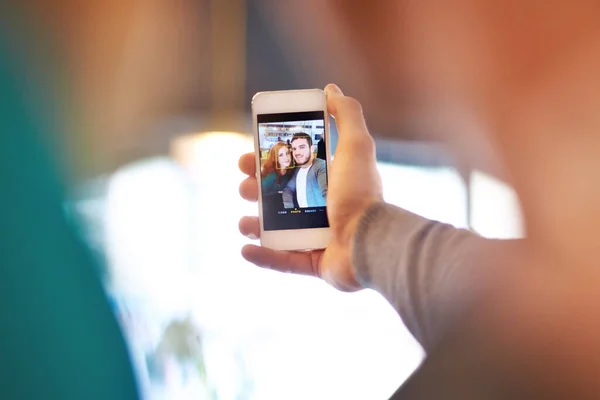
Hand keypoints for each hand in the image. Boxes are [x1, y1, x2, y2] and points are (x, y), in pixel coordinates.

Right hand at [238, 84, 382, 290]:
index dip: (266, 161)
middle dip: (256, 190)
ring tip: (244, 222)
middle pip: (279, 197)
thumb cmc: (361, 194)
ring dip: (254, 225)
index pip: (290, 168)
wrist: (370, 242)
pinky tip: (246, 250)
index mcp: (328, 182)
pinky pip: (283, 261)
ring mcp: (318, 238)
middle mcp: (323, 209)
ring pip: (276, 230)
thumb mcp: (356, 146)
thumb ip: (346, 114)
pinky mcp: (315, 263)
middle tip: (244, 186)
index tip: (247, 156)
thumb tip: (330, 90)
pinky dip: (262, 257)